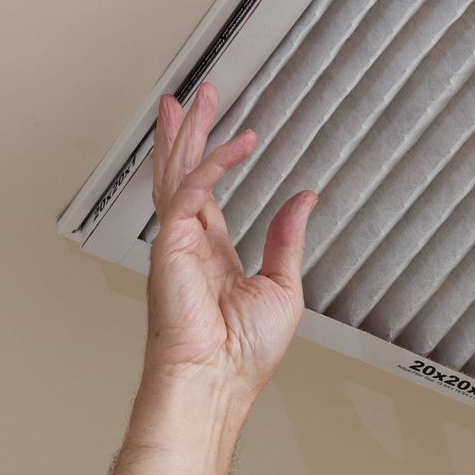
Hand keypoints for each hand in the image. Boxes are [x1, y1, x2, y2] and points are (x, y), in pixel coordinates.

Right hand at [143, 84, 316, 402]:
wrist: (218, 380)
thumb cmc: (243, 353)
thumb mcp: (282, 287)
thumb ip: (287, 239)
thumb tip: (304, 200)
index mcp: (209, 254)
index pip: (206, 195)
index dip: (213, 159)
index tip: (227, 133)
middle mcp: (187, 243)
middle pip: (182, 173)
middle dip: (188, 132)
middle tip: (198, 95)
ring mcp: (174, 242)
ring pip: (176, 172)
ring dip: (186, 133)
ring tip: (194, 98)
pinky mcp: (171, 244)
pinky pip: (193, 191)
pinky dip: (215, 164)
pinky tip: (238, 144)